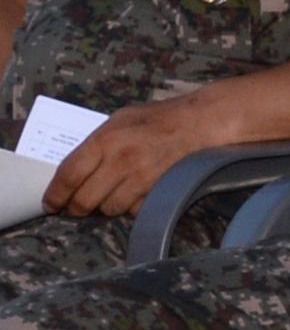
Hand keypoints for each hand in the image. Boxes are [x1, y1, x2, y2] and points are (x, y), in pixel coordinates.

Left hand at [44, 94, 221, 217]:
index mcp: (105, 140)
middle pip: (85, 200)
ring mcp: (141, 178)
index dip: (55, 194)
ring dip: (105, 208)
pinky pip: (135, 210)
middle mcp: (120, 161)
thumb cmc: (158, 118)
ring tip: (107, 199)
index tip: (50, 204)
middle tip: (75, 208)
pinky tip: (133, 196)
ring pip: (109, 209)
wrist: (201, 123)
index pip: (69, 175)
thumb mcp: (119, 119)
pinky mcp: (159, 190)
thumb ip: (96, 143)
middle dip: (76, 208)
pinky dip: (130, 208)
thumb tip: (75, 168)